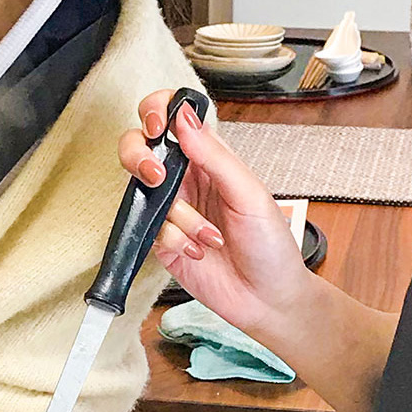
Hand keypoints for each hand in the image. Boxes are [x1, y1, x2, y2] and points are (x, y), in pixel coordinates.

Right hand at [115, 90, 313, 342]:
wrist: (269, 299)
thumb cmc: (271, 244)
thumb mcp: (249, 193)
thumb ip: (214, 155)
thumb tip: (184, 117)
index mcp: (211, 159)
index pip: (174, 120)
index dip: (156, 112)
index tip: (156, 125)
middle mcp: (187, 181)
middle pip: (141, 149)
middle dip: (140, 158)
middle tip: (158, 176)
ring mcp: (172, 211)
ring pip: (146, 195)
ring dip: (178, 218)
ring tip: (209, 235)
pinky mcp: (162, 241)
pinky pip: (150, 230)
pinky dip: (174, 240)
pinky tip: (199, 251)